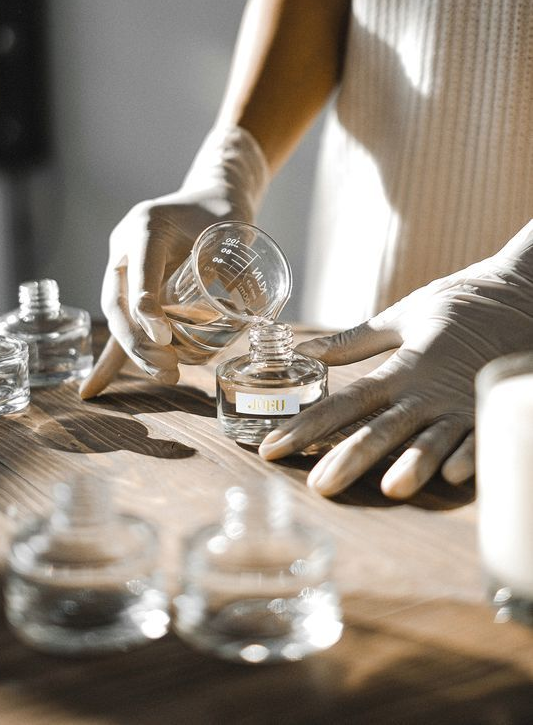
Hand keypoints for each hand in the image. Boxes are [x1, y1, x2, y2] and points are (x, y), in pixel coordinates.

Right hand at [79, 127, 268, 397]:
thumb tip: (255, 309)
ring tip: (167, 375)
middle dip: (139, 342)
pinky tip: (94, 389)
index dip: (146, 307)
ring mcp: (123, 268)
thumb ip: (237, 263)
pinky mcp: (130, 288)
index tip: (164, 337)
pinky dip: (113, 356)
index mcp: (145, 226)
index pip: (139, 271)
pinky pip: (121, 324)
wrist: (209, 199)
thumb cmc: (223, 211)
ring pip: (118, 318)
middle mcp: (125, 247)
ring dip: (136, 353)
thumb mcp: (232, 229)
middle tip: (169, 367)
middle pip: (118, 302)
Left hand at [259, 223, 532, 498]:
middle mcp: (426, 391)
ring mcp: (461, 404)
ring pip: (432, 440)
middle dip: (349, 458)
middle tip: (318, 487)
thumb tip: (305, 351)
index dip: (306, 427)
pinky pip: (481, 437)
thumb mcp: (401, 316)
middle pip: (381, 429)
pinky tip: (455, 475)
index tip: (272, 449)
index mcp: (400, 368)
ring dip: (413, 463)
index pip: (344, 403)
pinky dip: (471, 455)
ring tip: (391, 488)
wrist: (519, 293)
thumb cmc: (457, 304)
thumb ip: (353, 341)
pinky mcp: (490, 408)